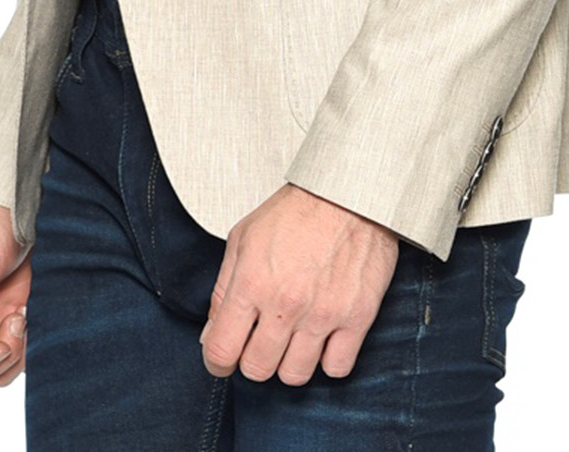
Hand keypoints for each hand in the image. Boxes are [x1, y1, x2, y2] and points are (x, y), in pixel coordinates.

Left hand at [200, 183, 399, 384]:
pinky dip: (328, 360)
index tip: (223, 359)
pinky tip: (323, 338)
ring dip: (290, 361)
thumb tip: (211, 333)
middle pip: (257, 369)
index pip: (221, 351)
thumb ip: (223, 289)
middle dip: (253, 359)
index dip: (217, 362)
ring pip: (295, 375)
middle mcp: (285, 304)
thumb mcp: (243, 238)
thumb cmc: (296, 211)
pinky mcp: (357, 317)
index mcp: (251, 282)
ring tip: (293, 337)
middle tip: (261, 341)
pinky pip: (336, 368)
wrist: (349, 192)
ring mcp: (322, 314)